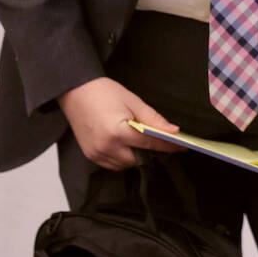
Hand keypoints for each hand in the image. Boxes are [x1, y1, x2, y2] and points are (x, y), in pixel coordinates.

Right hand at [58, 77, 179, 170]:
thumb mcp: (134, 102)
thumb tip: (174, 132)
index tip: (182, 146)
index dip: (169, 146)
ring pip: (127, 165)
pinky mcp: (91, 155)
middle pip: (140, 160)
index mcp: (118, 132)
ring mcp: (96, 153)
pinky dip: (123, 158)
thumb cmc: (104, 93)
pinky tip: (124, 144)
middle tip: (156, 140)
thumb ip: (154, 120)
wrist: (75, 91)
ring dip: (136, 156)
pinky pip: (114, 165)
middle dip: (151, 152)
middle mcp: (106, 147)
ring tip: (137, 140)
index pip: (151, 144)